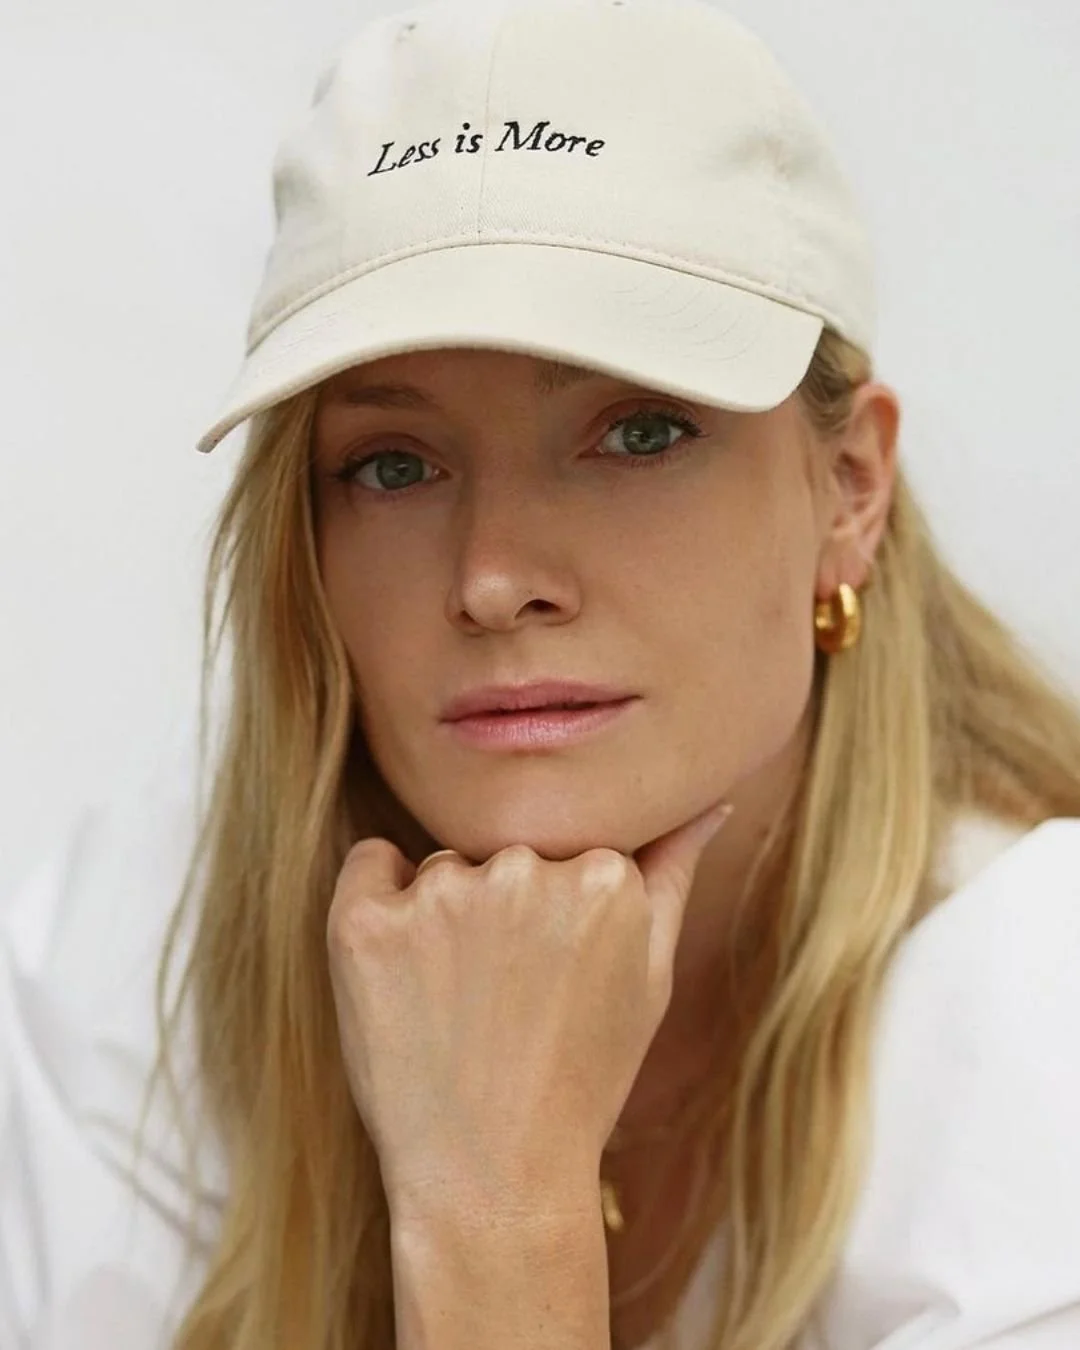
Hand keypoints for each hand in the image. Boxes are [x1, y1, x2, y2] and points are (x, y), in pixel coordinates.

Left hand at [325, 802, 732, 1224]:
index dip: (554, 913)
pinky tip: (400, 974)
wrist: (493, 1180)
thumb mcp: (651, 979)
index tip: (550, 974)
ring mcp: (440, 894)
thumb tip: (709, 805)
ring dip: (444, 914)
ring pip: (442, 867)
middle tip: (504, 999)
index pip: (567, 846)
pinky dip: (379, 905)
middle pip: (504, 852)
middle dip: (503, 906)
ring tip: (458, 1007)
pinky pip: (369, 865)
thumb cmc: (581, 1081)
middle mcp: (525, 868)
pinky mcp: (364, 922)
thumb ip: (673, 875)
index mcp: (604, 874)